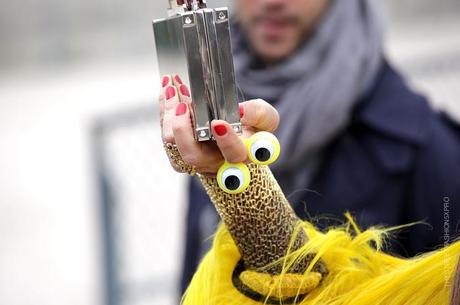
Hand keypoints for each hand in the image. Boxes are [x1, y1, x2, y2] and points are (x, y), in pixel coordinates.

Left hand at [159, 74, 279, 174]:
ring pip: (173, 145)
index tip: (219, 122)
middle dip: (183, 129)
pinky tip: (169, 91)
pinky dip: (165, 111)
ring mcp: (195, 161)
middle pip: (192, 156)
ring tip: (173, 88)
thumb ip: (259, 113)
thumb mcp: (265, 120)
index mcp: (241, 155)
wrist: (234, 145)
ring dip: (169, 114)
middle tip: (184, 104)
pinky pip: (166, 136)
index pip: (235, 153)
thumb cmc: (249, 132)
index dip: (227, 141)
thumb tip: (241, 111)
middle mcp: (215, 163)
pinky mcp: (178, 155)